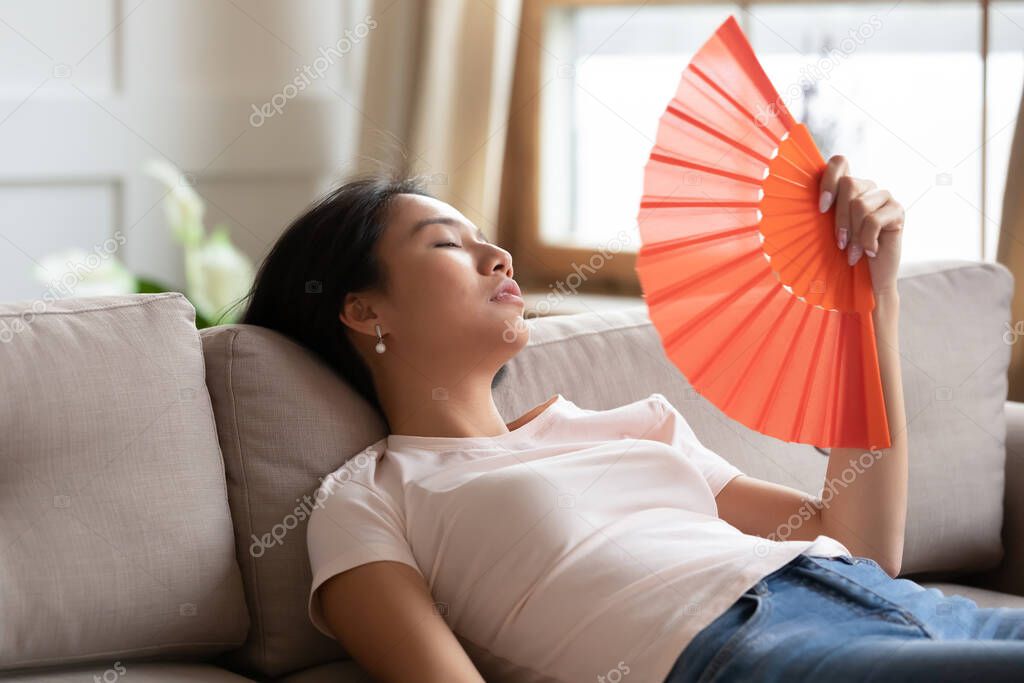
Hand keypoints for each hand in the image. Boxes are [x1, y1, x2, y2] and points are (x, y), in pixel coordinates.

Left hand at [818, 155, 904, 296]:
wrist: (867, 279)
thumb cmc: (840, 255)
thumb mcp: (824, 232)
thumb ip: (818, 212)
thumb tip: (788, 199)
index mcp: (846, 188)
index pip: (839, 162)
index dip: (829, 179)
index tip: (821, 209)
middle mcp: (866, 187)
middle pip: (849, 183)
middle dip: (840, 218)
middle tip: (839, 243)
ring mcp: (884, 197)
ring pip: (860, 204)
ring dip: (854, 234)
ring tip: (852, 252)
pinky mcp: (898, 210)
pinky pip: (874, 219)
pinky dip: (867, 240)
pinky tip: (870, 252)